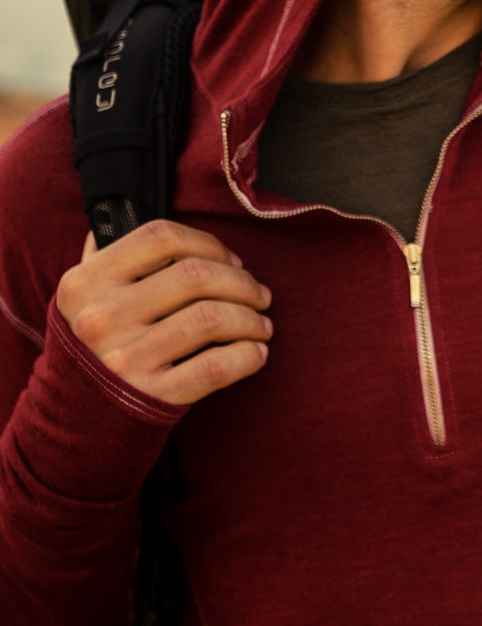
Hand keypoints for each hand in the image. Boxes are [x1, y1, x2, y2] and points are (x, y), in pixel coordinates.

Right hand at [56, 219, 273, 405]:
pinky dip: (248, 355)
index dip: (209, 243)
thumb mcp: (85, 296)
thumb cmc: (96, 345)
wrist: (76, 419)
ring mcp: (125, 359)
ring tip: (261, 324)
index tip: (231, 260)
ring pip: (213, 318)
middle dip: (243, 281)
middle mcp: (101, 318)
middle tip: (260, 294)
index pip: (161, 236)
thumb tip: (134, 206)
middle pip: (197, 275)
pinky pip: (217, 366)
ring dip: (251, 318)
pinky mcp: (152, 396)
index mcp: (87, 282)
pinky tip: (256, 352)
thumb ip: (110, 254)